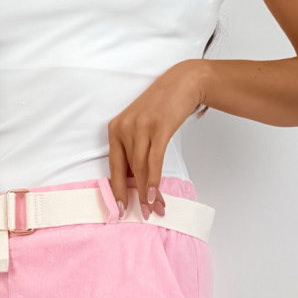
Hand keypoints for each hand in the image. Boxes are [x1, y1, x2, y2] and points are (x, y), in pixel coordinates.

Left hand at [107, 60, 206, 218]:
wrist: (183, 82)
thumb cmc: (161, 107)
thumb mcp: (140, 127)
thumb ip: (134, 151)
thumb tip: (136, 182)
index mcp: (115, 129)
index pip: (114, 167)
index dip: (117, 191)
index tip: (119, 210)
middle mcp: (124, 128)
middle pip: (129, 170)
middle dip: (135, 196)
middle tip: (143, 215)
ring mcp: (141, 127)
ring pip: (141, 168)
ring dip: (148, 192)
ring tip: (155, 208)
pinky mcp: (159, 127)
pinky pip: (154, 160)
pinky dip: (154, 180)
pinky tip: (155, 194)